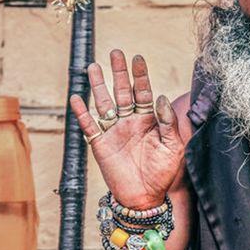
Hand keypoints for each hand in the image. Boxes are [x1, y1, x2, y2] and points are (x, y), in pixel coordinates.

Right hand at [71, 50, 183, 209]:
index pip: (143, 92)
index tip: (137, 57)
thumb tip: (160, 97)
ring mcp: (114, 132)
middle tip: (115, 52)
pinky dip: (81, 113)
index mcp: (149, 120)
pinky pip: (89, 126)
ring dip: (98, 86)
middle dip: (118, 72)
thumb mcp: (173, 147)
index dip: (140, 75)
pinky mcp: (100, 145)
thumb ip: (168, 122)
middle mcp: (130, 122)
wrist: (146, 197)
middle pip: (122, 92)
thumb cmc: (163, 173)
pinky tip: (75, 98)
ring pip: (103, 104)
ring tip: (92, 66)